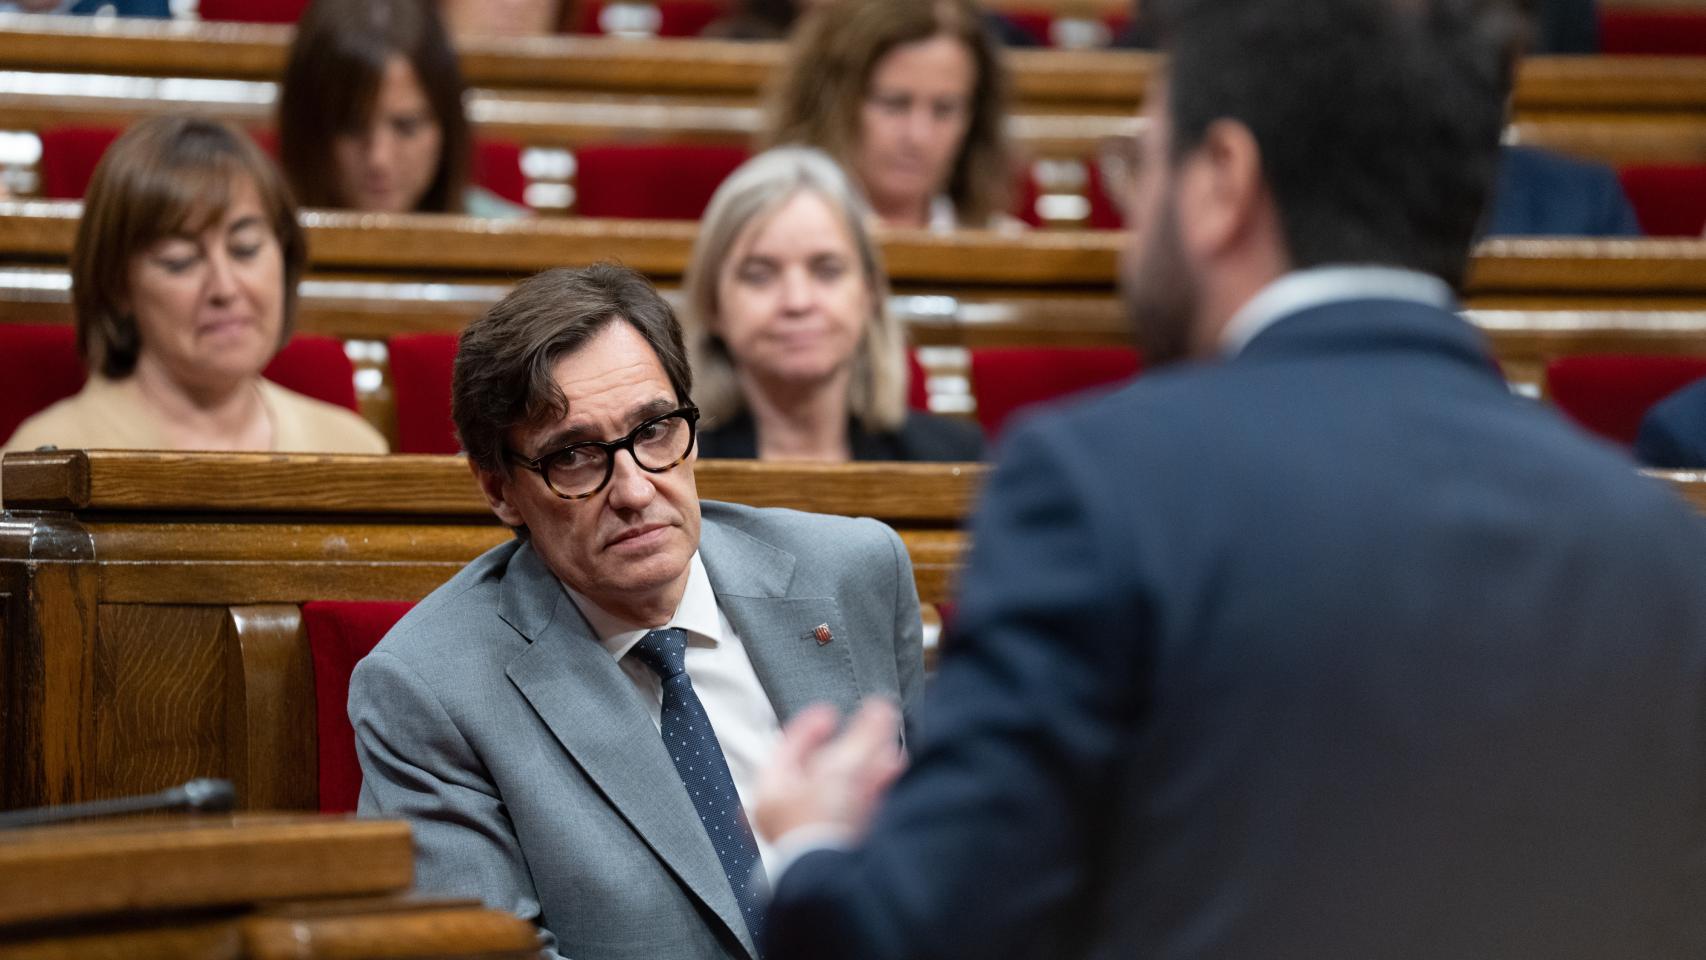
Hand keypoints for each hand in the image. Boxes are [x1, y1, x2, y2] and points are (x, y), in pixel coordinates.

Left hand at [753, 699, 904, 843]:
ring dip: (868, 768)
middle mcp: (789, 813)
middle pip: (821, 768)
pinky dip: (874, 792)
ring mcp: (814, 830)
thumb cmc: (822, 829)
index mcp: (773, 791)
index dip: (811, 724)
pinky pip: (857, 810)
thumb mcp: (842, 769)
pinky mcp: (840, 846)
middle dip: (853, 748)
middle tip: (871, 732)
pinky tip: (892, 779)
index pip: (788, 746)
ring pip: (842, 789)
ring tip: (890, 754)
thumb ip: (863, 736)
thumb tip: (878, 708)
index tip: (831, 713)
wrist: (839, 883)